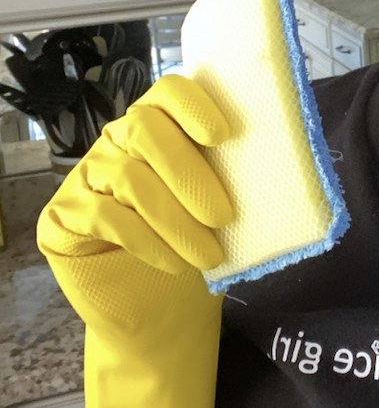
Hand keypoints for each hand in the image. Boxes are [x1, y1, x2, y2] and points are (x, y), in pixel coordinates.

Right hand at [37, 74, 234, 407]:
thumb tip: (285, 153)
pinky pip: (104, 216)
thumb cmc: (197, 250)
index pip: (168, 92)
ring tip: (209, 256)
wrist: (163, 315)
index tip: (225, 134)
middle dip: (189, 172)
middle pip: (144, 128)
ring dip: (176, 219)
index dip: (193, 105)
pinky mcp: (63, 219)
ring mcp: (86, 179)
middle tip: (225, 216)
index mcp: (159, 127)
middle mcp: (116, 143)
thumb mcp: (222, 210)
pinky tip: (171, 263)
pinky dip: (146, 240)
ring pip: (129, 177)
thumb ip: (237, 174)